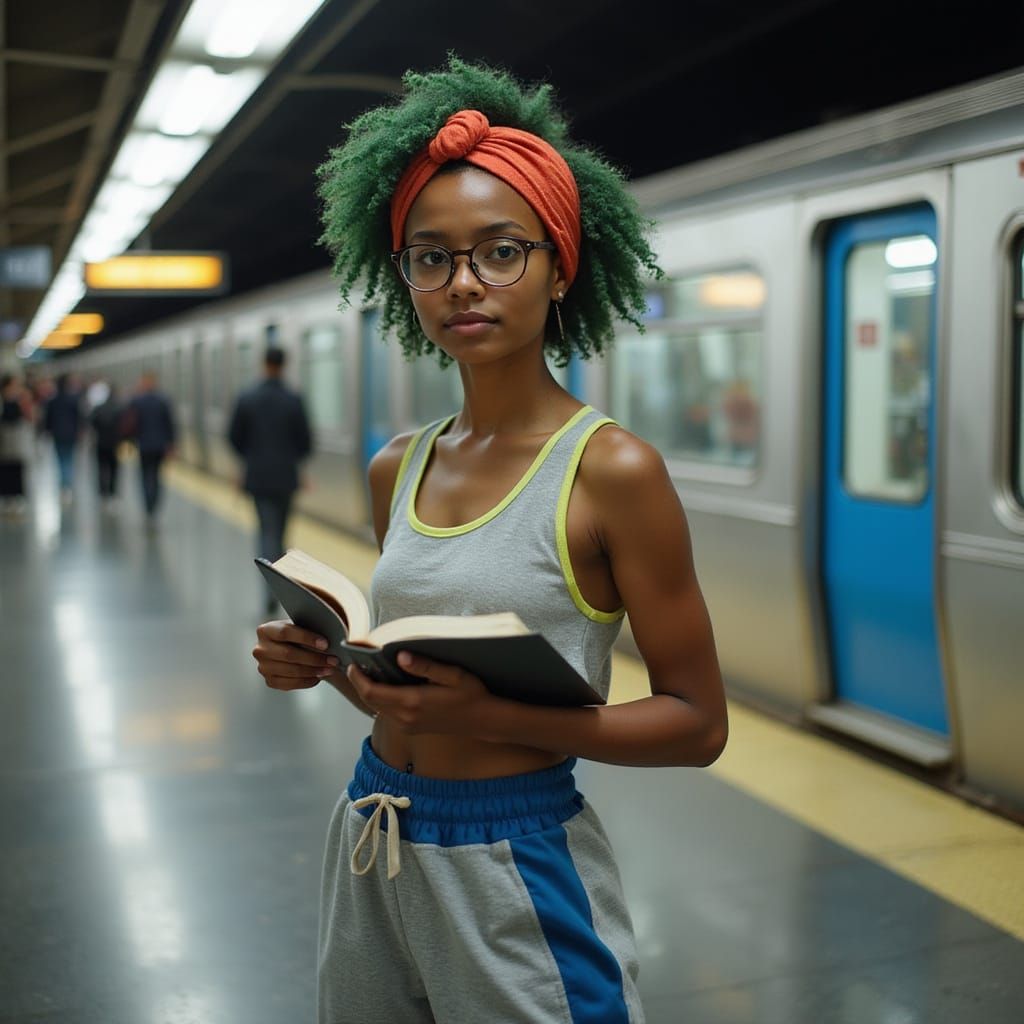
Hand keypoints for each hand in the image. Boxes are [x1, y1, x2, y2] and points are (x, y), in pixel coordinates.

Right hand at [252, 619, 337, 690]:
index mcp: (266, 630)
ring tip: (329, 669)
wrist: (287, 647)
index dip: (306, 638)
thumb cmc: (297, 635)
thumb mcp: (300, 627)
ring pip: (290, 670)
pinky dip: (306, 681)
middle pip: (288, 654)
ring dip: (313, 671)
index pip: (285, 633)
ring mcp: (263, 667)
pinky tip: (317, 677)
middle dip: (314, 658)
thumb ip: (309, 631)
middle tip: (333, 660)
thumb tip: (327, 645)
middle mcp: (260, 649)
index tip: (325, 644)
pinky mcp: (269, 680)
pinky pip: (289, 684)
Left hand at [346, 651, 490, 734]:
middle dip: (359, 683)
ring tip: (369, 672)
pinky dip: (380, 700)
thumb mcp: (452, 675)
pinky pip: (387, 714)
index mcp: (412, 702)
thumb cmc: (471, 695)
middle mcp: (405, 718)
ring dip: (369, 692)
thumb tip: (400, 656)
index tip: (353, 664)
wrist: (483, 721)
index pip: (372, 692)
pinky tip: (387, 686)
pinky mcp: (411, 729)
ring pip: (377, 708)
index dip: (358, 678)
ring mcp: (407, 726)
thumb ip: (425, 666)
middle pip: (370, 701)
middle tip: (356, 665)